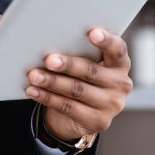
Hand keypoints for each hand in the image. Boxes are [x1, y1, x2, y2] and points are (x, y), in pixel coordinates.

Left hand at [25, 27, 132, 142]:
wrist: (81, 115)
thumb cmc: (81, 78)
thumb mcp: (85, 63)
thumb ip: (78, 53)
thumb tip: (50, 47)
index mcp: (120, 64)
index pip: (118, 49)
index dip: (106, 40)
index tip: (91, 32)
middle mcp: (121, 84)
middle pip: (91, 71)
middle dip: (67, 64)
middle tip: (48, 60)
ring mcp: (112, 105)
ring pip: (77, 90)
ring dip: (52, 82)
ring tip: (34, 75)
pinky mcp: (98, 122)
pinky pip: (68, 107)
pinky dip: (47, 97)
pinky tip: (33, 91)